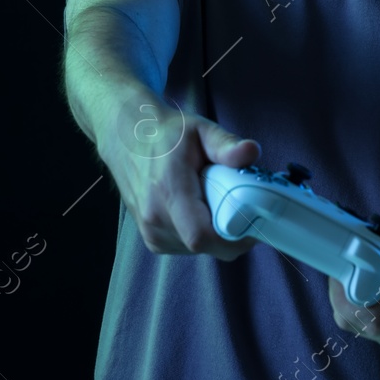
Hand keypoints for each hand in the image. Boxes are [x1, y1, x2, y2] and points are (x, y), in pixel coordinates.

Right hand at [99, 89, 260, 260]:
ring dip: (217, 234)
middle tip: (244, 208)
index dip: (233, 237)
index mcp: (168, 191)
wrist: (127, 138)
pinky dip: (203, 235)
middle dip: (232, 234)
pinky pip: (188, 248)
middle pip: (207, 246)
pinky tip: (201, 210)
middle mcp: (155, 218)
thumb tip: (251, 152)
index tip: (252, 221)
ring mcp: (151, 232)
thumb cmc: (166, 134)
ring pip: (200, 250)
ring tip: (217, 203)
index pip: (202, 236)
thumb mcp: (200, 129)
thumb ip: (226, 144)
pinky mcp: (153, 240)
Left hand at [328, 189, 379, 356]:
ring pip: (360, 328)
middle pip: (358, 322)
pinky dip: (365, 310)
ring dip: (354, 302)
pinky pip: (371, 332)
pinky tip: (375, 290)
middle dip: (345, 293)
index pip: (374, 317)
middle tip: (349, 266)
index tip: (345, 268)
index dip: (348, 294)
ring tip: (364, 275)